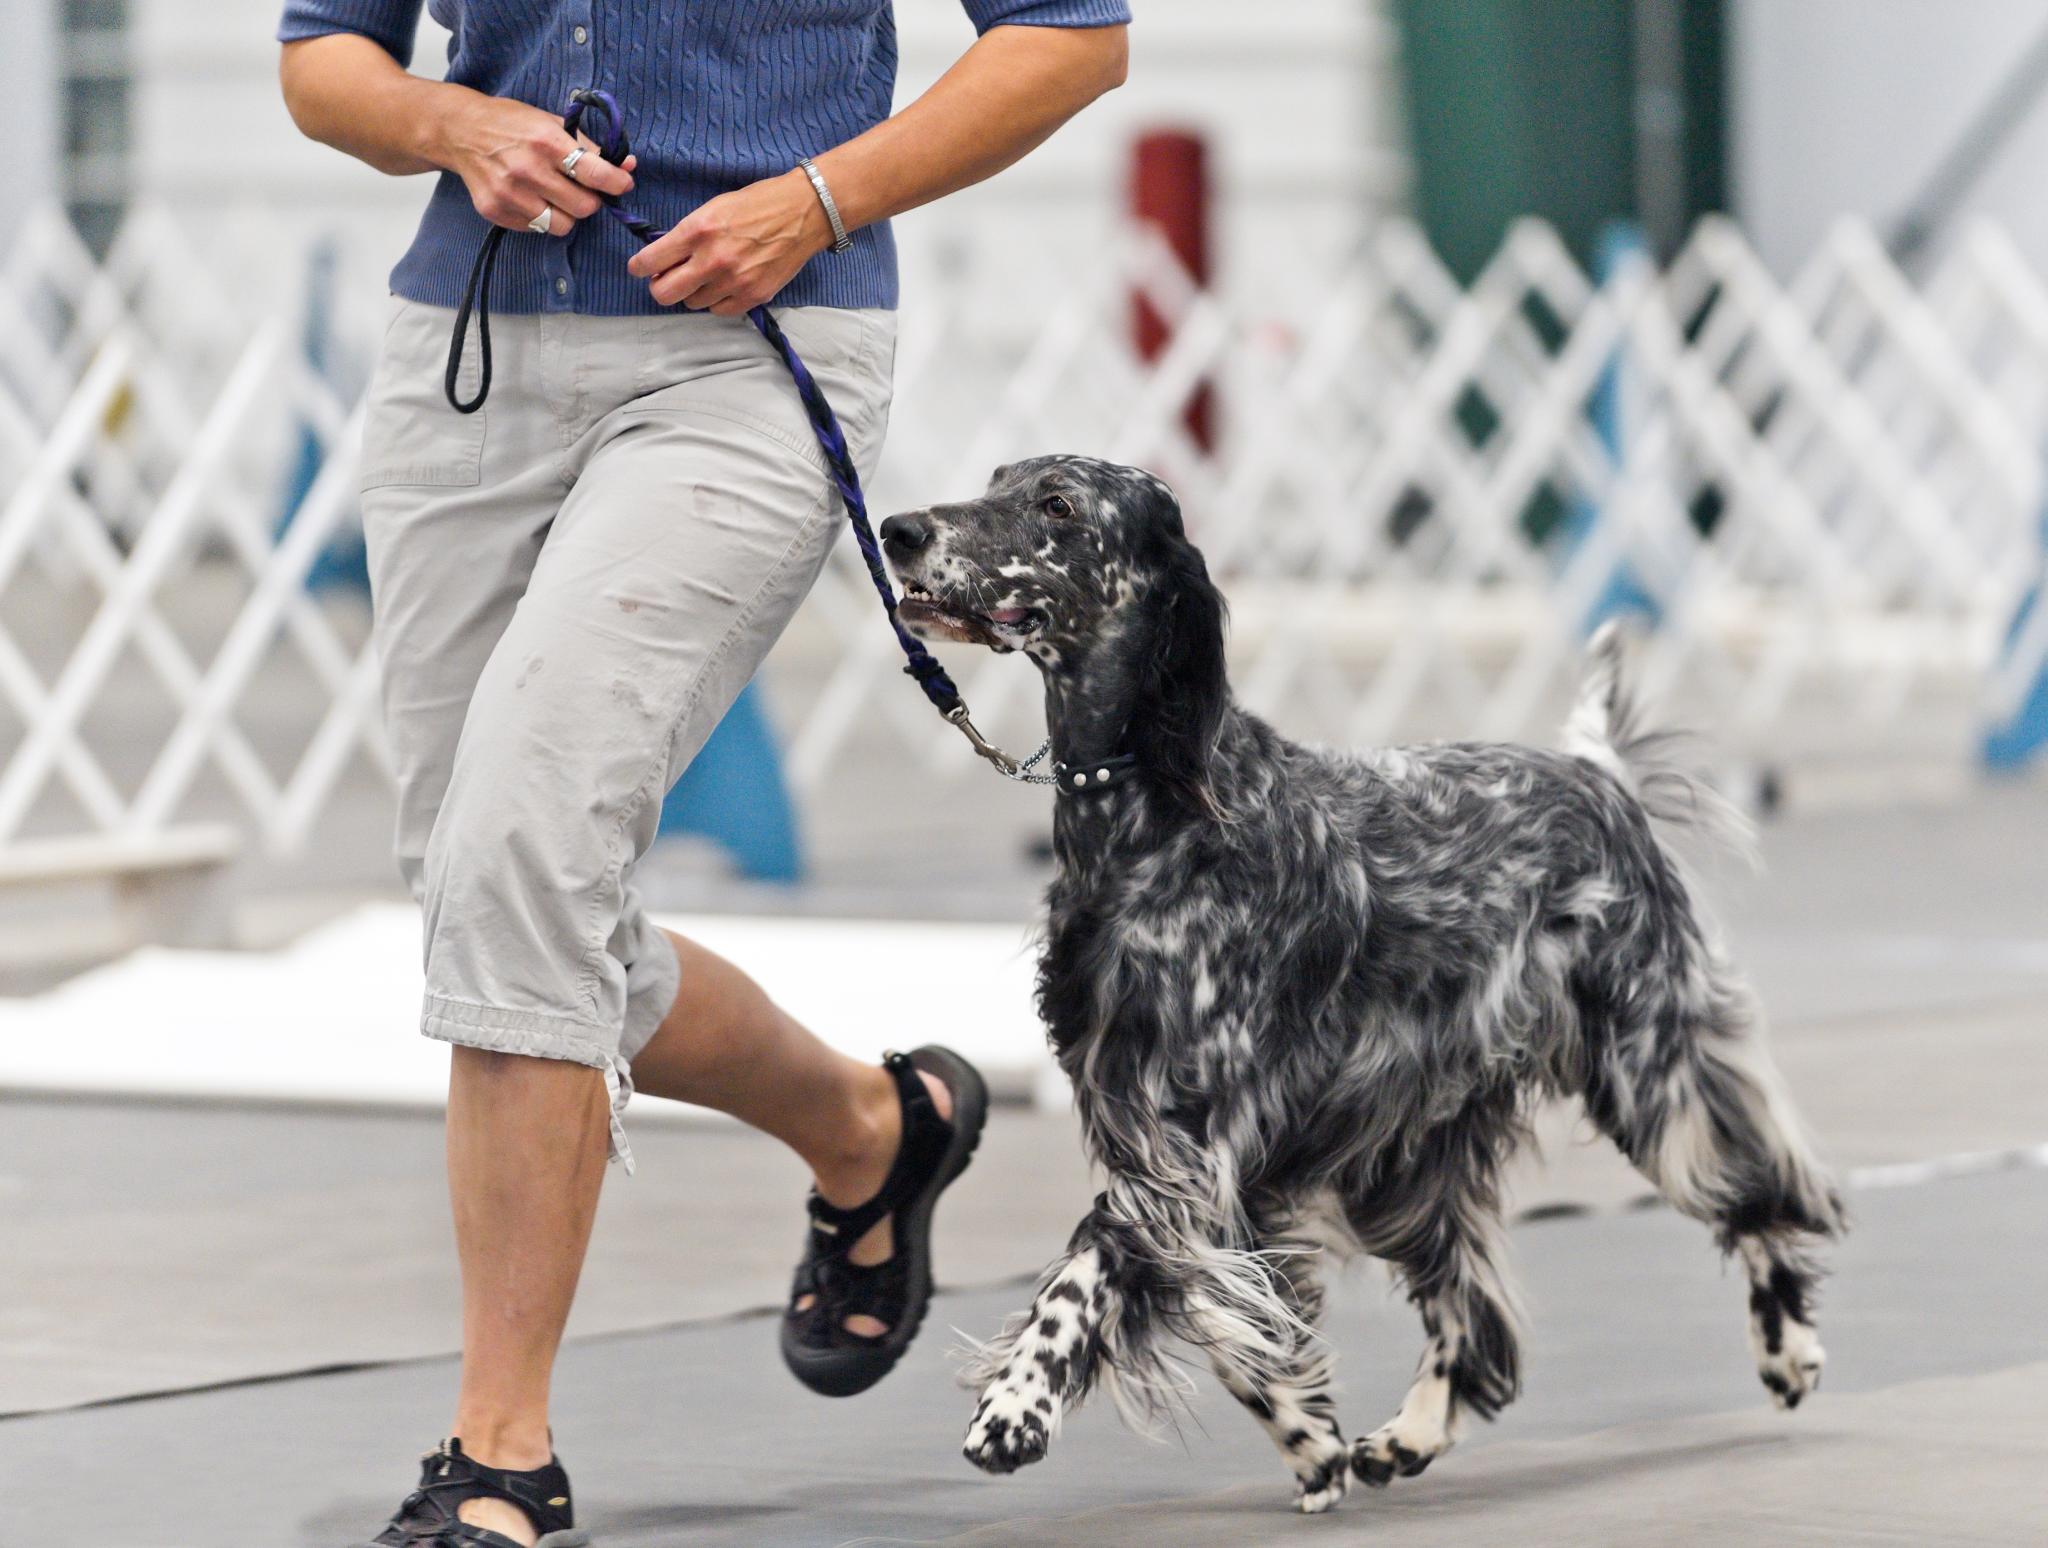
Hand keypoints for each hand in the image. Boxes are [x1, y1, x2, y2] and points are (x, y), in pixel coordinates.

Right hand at [432, 87, 634, 237]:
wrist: (460, 130)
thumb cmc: (512, 124)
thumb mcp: (551, 123)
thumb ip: (589, 146)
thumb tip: (628, 166)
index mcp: (546, 141)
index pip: (595, 173)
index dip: (617, 182)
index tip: (622, 183)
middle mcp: (527, 169)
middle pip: (584, 208)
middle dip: (590, 200)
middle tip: (581, 188)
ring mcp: (509, 194)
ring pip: (563, 226)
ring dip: (567, 214)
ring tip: (555, 194)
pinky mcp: (494, 211)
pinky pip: (536, 229)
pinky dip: (541, 217)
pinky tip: (530, 196)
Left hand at [627, 170, 835, 314]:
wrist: (803, 212)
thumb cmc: (758, 204)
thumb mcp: (714, 208)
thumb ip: (687, 234)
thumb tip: (665, 258)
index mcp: (698, 229)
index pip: (651, 260)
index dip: (639, 267)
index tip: (639, 268)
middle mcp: (712, 259)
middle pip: (665, 293)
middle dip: (660, 287)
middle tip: (666, 279)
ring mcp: (734, 281)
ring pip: (692, 304)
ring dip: (693, 292)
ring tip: (707, 276)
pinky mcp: (753, 296)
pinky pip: (719, 311)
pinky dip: (716, 301)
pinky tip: (725, 285)